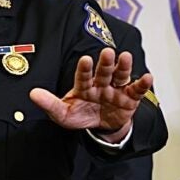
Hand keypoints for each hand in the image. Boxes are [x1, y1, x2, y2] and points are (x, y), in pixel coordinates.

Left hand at [29, 48, 153, 142]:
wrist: (101, 127)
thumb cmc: (81, 115)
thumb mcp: (63, 114)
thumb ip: (49, 104)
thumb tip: (32, 94)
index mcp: (84, 86)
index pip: (83, 76)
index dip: (84, 69)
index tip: (84, 59)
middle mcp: (101, 84)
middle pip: (103, 72)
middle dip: (105, 63)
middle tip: (107, 52)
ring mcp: (116, 90)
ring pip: (120, 76)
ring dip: (123, 67)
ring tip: (125, 57)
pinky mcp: (129, 98)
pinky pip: (136, 90)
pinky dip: (142, 84)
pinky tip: (147, 77)